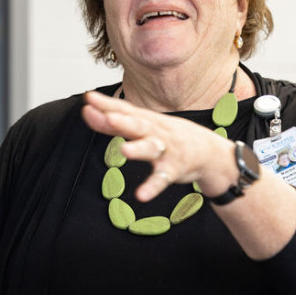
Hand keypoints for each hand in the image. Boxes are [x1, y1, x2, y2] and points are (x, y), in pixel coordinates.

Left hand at [81, 90, 236, 201]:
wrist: (208, 151)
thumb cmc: (170, 136)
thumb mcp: (143, 126)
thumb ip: (113, 122)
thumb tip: (87, 110)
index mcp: (146, 120)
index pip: (125, 110)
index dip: (107, 105)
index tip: (89, 99)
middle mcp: (156, 131)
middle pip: (138, 124)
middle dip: (123, 121)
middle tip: (108, 117)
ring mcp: (166, 150)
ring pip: (151, 148)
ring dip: (139, 149)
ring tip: (125, 151)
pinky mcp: (174, 169)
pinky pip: (162, 178)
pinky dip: (152, 187)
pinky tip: (141, 195)